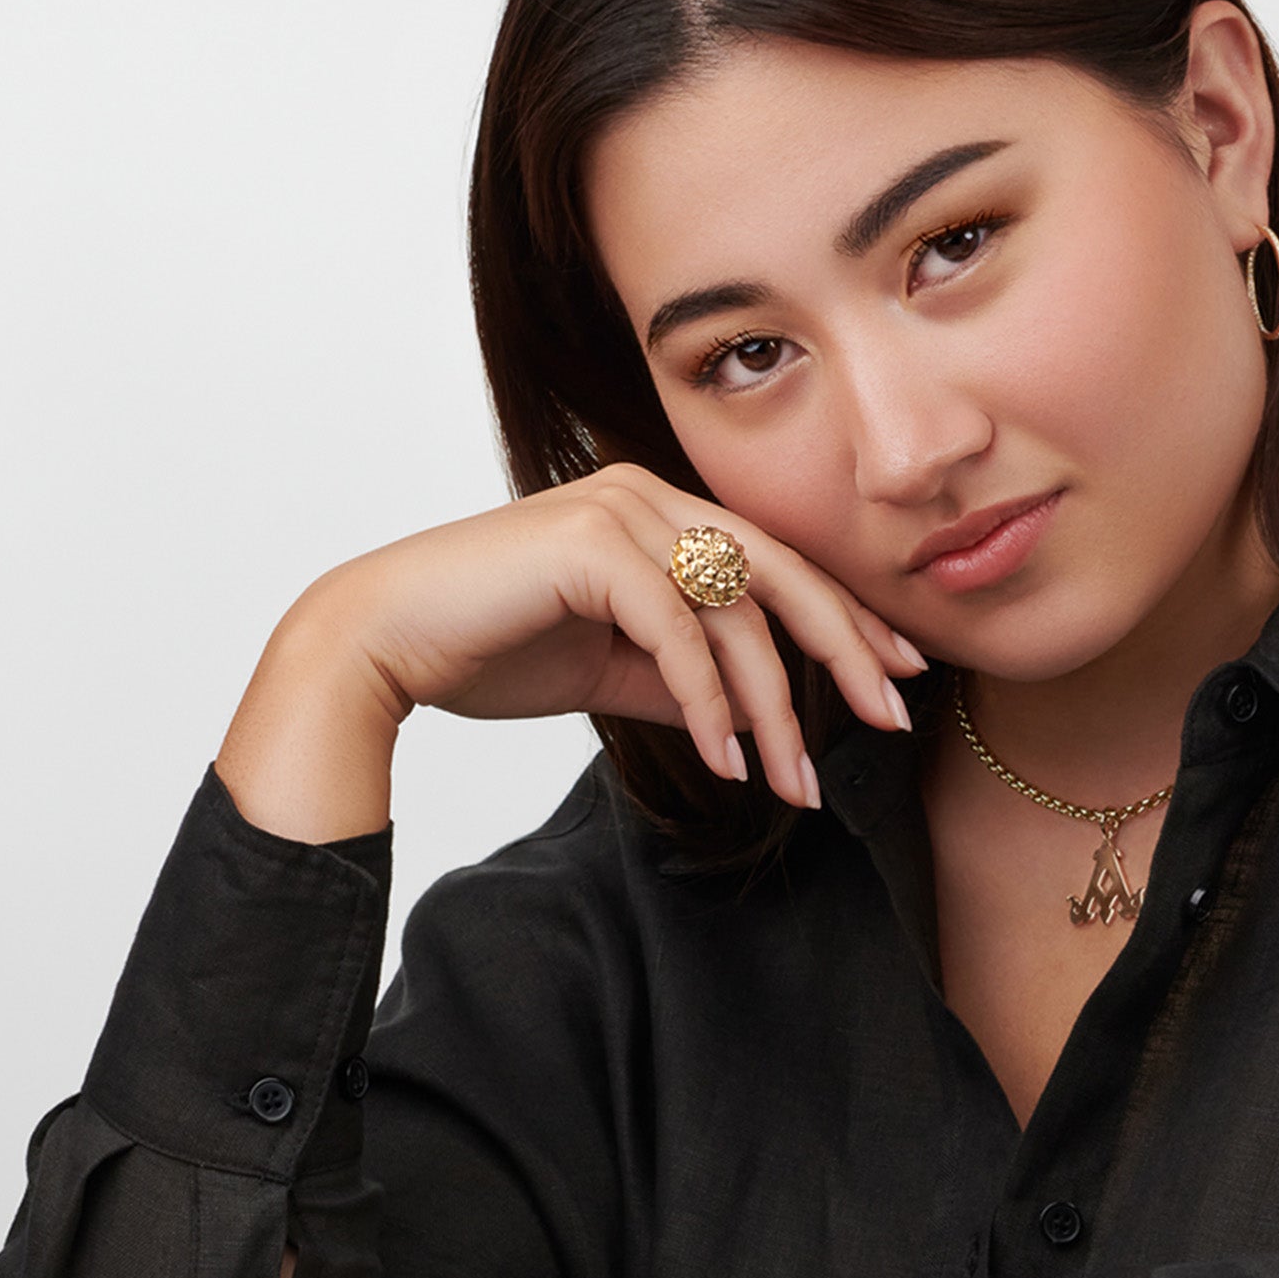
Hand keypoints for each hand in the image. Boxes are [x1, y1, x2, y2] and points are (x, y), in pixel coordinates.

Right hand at [290, 462, 926, 811]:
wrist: (380, 643)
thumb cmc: (489, 648)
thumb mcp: (612, 668)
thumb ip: (683, 675)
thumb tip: (751, 715)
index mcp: (660, 513)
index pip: (778, 565)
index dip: (844, 620)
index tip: (898, 674)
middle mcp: (649, 496)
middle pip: (782, 574)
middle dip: (847, 649)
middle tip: (894, 715)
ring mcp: (620, 511)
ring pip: (737, 612)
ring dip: (773, 708)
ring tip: (794, 781)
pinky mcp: (591, 544)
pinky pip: (680, 633)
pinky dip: (711, 703)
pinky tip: (727, 761)